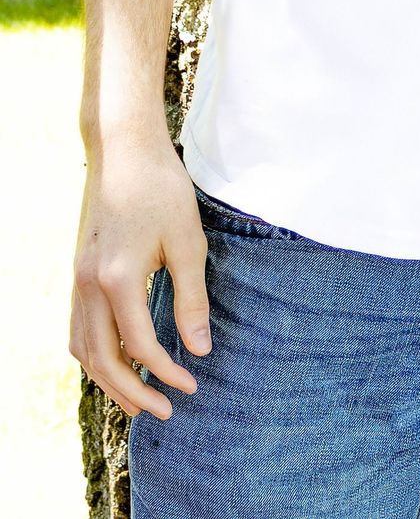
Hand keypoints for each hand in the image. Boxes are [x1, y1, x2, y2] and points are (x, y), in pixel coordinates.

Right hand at [70, 136, 211, 419]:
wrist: (124, 149)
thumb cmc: (162, 189)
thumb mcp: (188, 241)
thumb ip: (192, 298)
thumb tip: (200, 350)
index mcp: (118, 280)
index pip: (140, 347)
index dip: (167, 372)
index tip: (193, 385)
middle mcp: (89, 287)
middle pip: (103, 361)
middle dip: (134, 392)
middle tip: (166, 410)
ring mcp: (78, 281)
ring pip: (83, 350)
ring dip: (109, 380)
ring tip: (140, 397)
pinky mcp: (78, 273)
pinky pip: (78, 330)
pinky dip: (94, 355)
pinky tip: (116, 361)